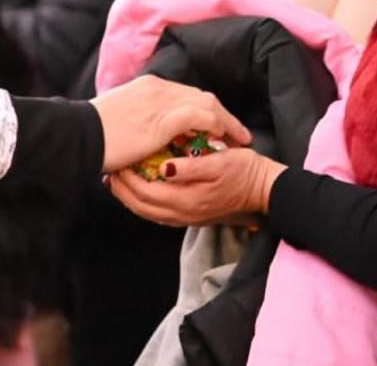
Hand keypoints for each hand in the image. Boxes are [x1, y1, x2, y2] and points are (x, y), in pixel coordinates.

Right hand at [91, 75, 252, 172]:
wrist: (78, 135)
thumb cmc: (92, 133)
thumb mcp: (116, 118)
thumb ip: (134, 120)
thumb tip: (140, 134)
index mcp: (147, 86)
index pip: (185, 93)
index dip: (204, 108)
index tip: (215, 124)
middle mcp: (158, 88)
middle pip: (201, 96)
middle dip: (221, 114)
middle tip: (235, 132)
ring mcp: (162, 101)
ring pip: (207, 104)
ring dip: (227, 121)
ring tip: (238, 138)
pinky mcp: (164, 118)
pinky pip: (201, 117)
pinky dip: (217, 126)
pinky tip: (225, 138)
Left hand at [109, 147, 285, 226]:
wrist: (265, 189)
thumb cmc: (244, 171)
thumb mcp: (221, 163)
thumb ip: (191, 168)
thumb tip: (165, 168)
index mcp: (188, 200)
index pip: (146, 193)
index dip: (129, 179)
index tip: (119, 161)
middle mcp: (183, 213)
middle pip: (141, 206)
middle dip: (122, 189)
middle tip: (111, 168)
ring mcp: (186, 216)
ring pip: (147, 211)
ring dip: (129, 196)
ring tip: (118, 177)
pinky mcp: (190, 214)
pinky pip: (158, 212)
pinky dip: (143, 201)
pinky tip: (139, 187)